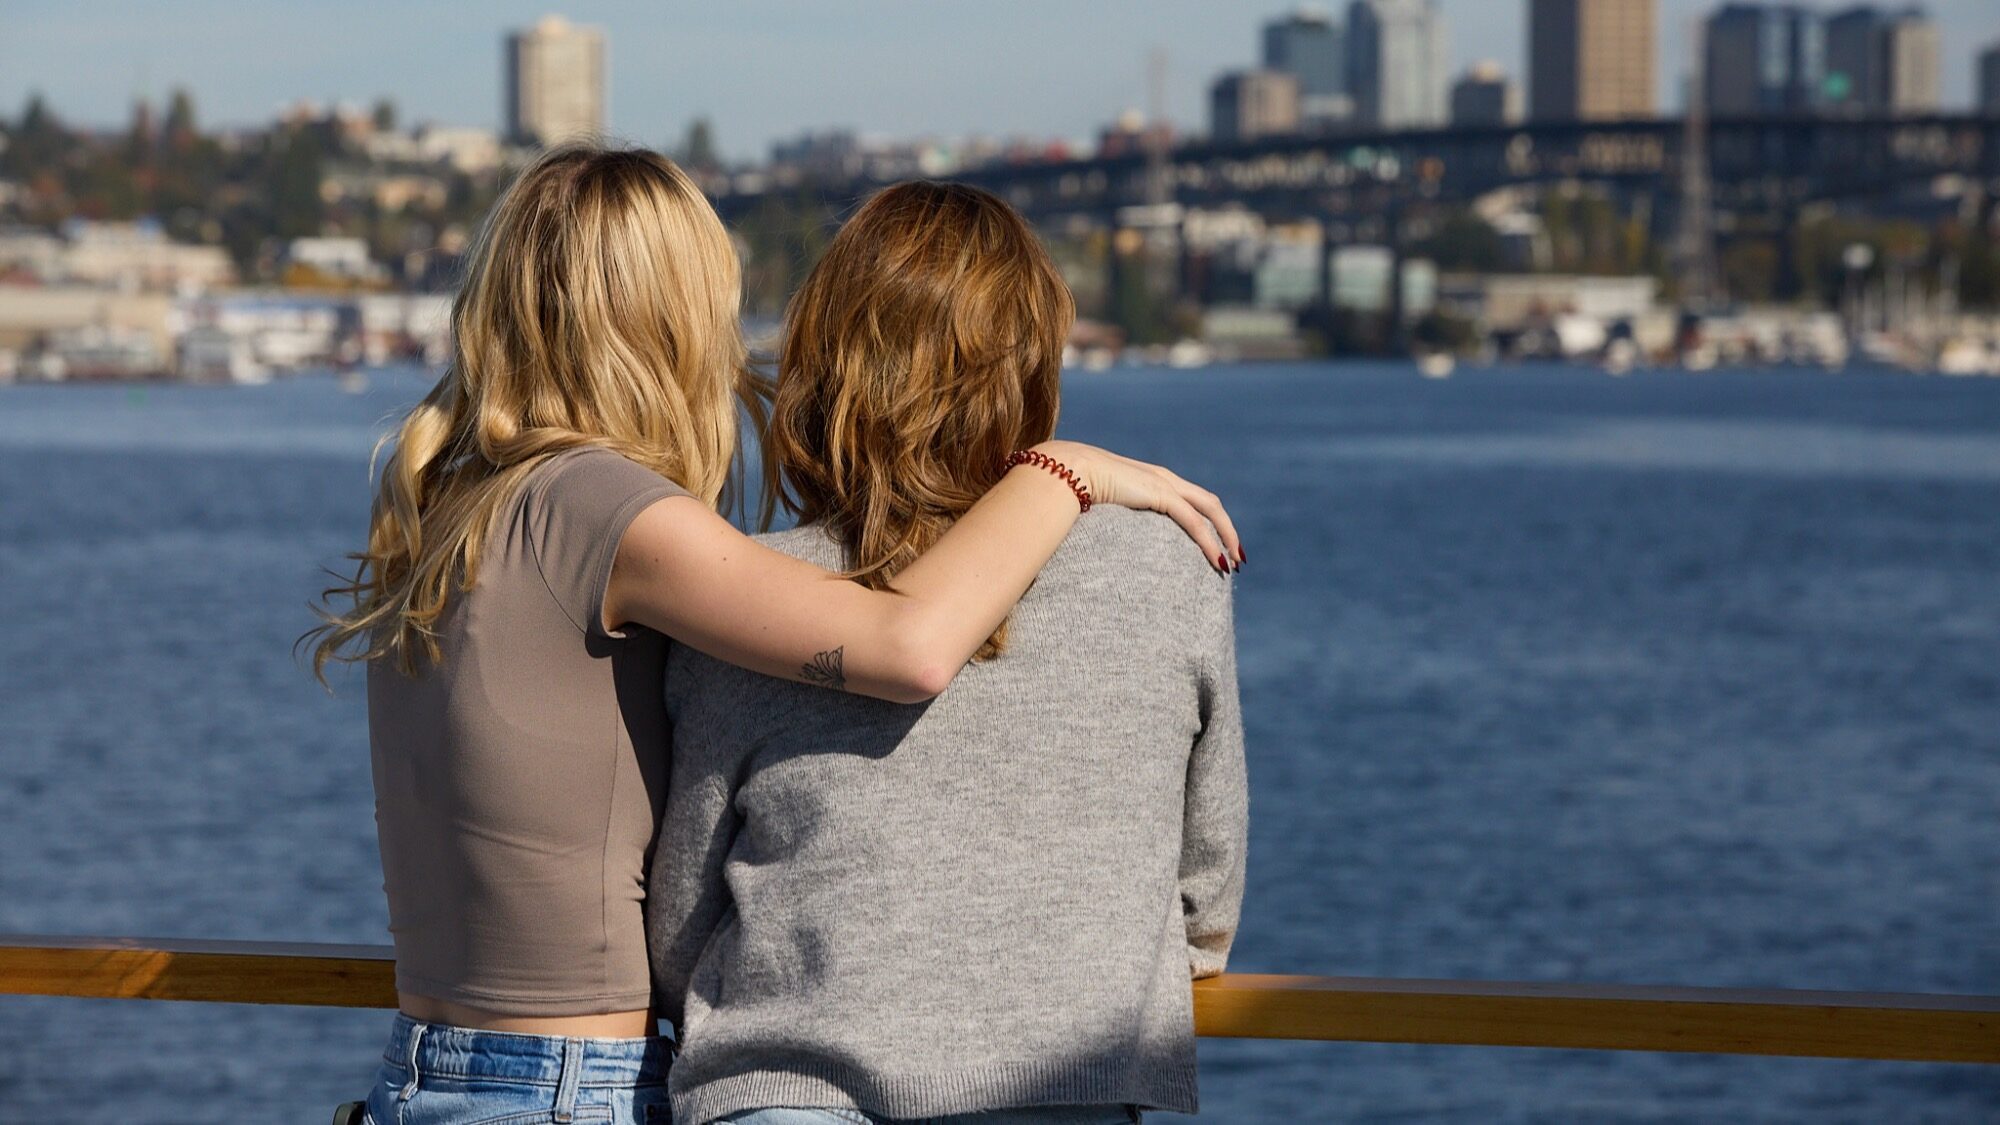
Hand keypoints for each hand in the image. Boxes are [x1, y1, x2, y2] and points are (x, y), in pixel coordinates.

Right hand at [1032, 440, 1242, 573]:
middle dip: (1226, 530)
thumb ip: (1107, 514)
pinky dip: (1210, 542)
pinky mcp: (1160, 494)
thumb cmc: (1071, 488)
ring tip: (1234, 563)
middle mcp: (1164, 479)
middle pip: (1209, 503)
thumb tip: (1098, 535)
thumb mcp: (1097, 503)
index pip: (1190, 498)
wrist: (1065, 471)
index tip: (1215, 543)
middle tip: (1236, 557)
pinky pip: (1194, 522)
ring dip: (1226, 537)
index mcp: (1151, 479)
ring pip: (1209, 511)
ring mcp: (1164, 484)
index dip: (1207, 520)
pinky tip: (1218, 561)